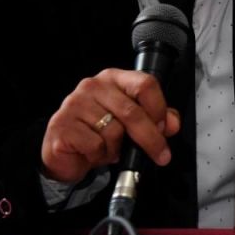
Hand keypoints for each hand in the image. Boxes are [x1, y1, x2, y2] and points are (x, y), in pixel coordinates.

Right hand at [40, 68, 179, 183]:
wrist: (65, 153)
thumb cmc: (99, 133)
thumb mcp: (132, 124)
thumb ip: (156, 119)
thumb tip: (172, 124)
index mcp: (114, 79)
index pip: (145, 84)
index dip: (159, 109)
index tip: (164, 128)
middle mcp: (93, 86)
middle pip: (132, 111)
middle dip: (151, 138)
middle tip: (161, 154)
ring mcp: (74, 104)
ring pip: (114, 131)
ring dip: (117, 148)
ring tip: (110, 149)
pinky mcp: (62, 125)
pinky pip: (95, 145)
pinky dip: (100, 155)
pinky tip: (94, 153)